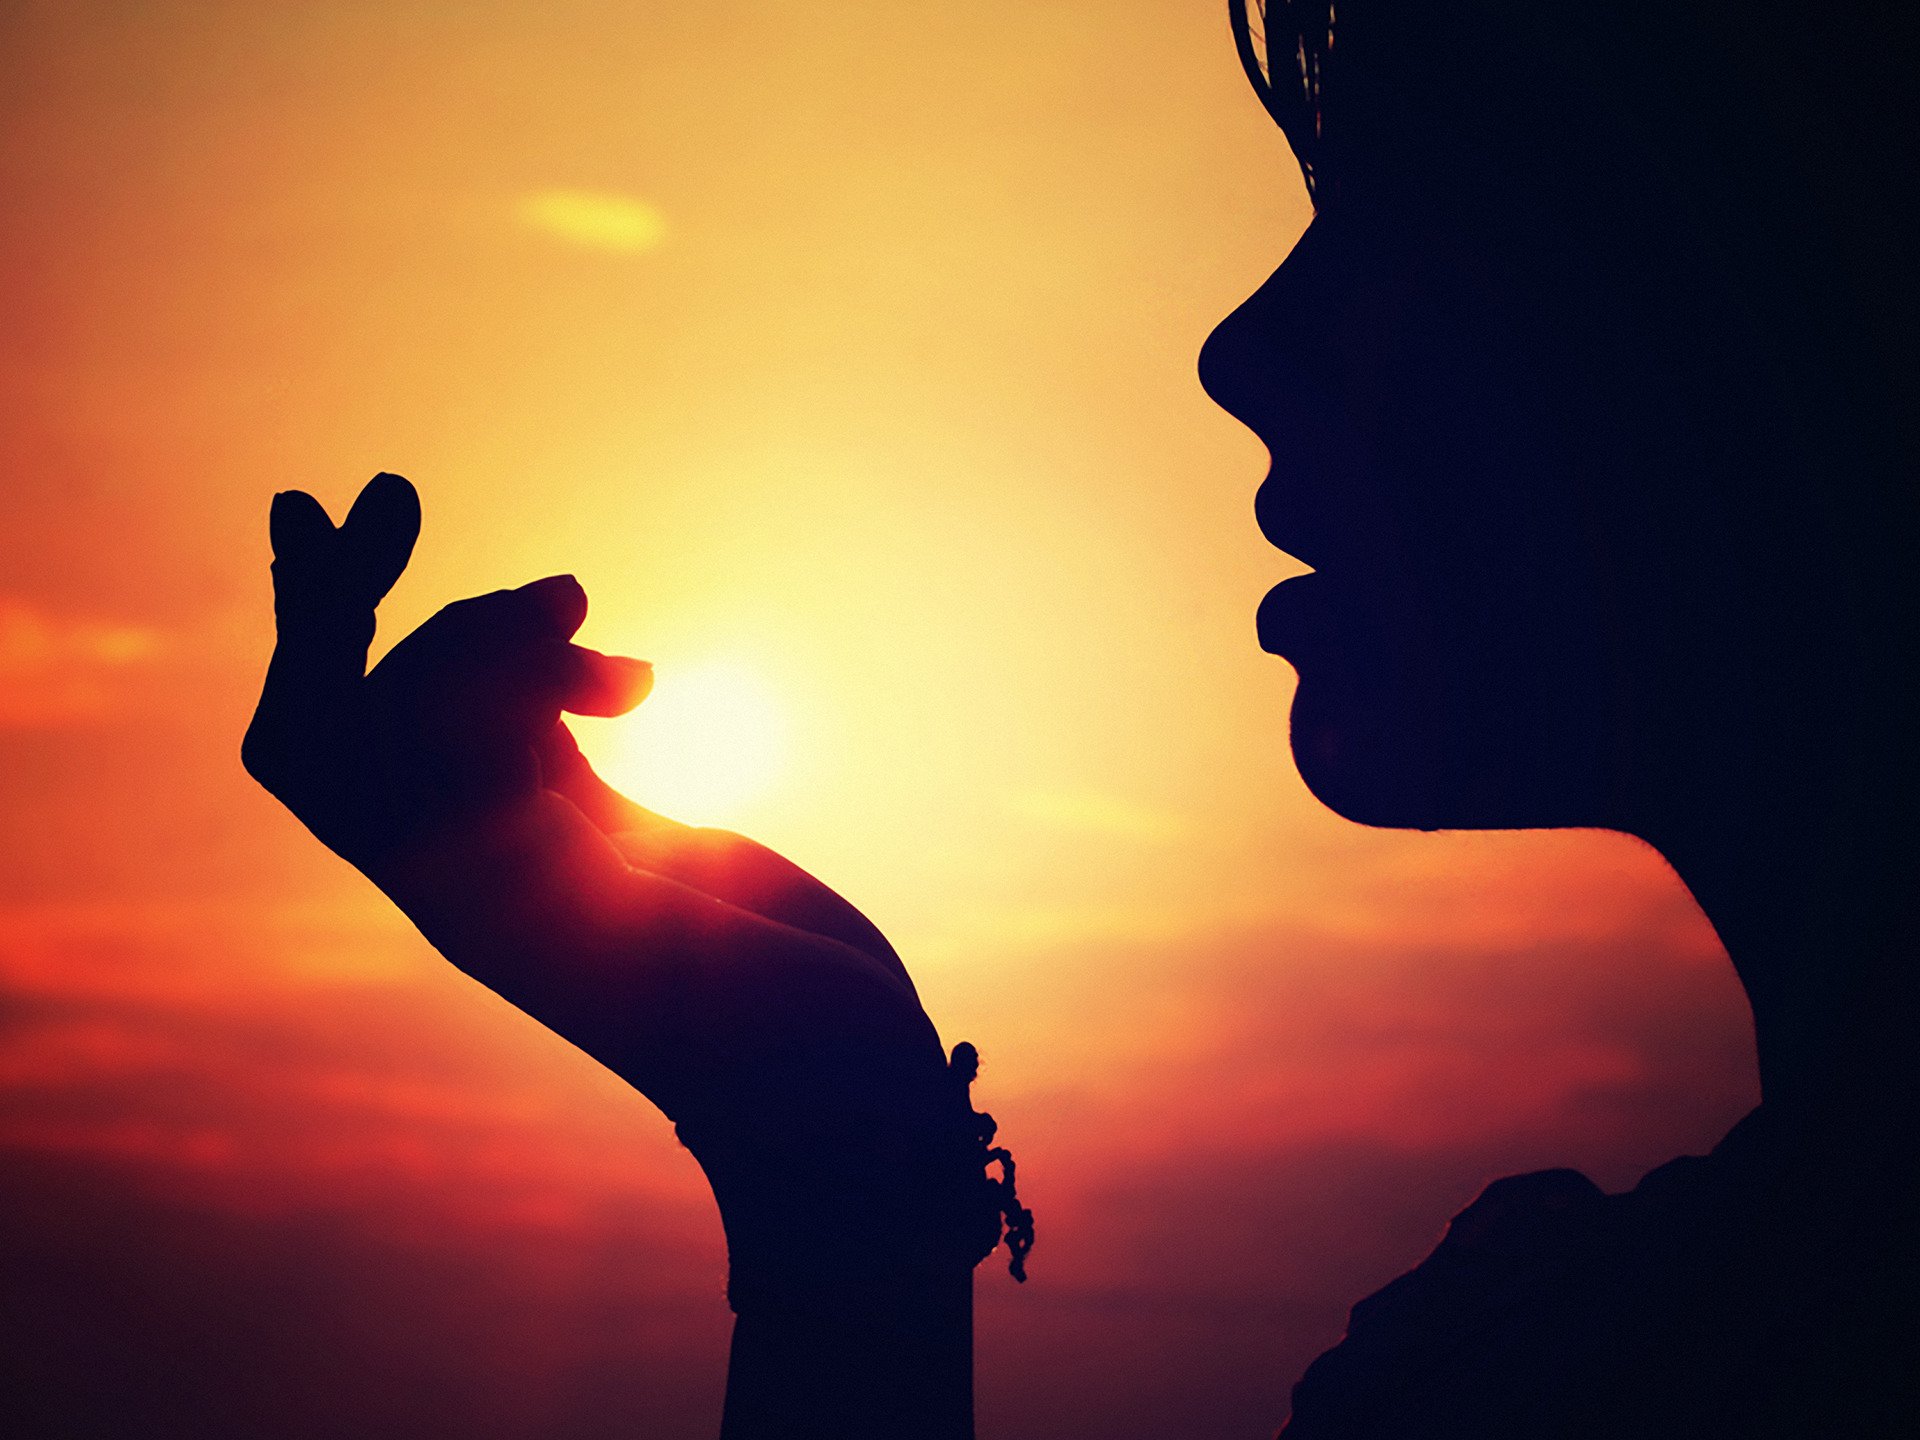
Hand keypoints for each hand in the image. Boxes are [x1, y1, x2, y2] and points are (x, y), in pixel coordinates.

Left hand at [243, 477, 985, 1291]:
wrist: (850, 1089)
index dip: (304, 636)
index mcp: (458, 896)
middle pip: (367, 703)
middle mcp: (478, 866)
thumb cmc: (770, 1043)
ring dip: (503, 629)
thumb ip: (538, 843)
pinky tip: (638, 681)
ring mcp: (544, 845)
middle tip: (394, 491)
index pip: (313, 747)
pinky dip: (565, 668)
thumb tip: (442, 725)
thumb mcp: (636, 940)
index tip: (333, 523)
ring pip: (462, 697)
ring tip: (584, 611)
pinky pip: (538, 722)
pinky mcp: (608, 832)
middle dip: (369, 597)